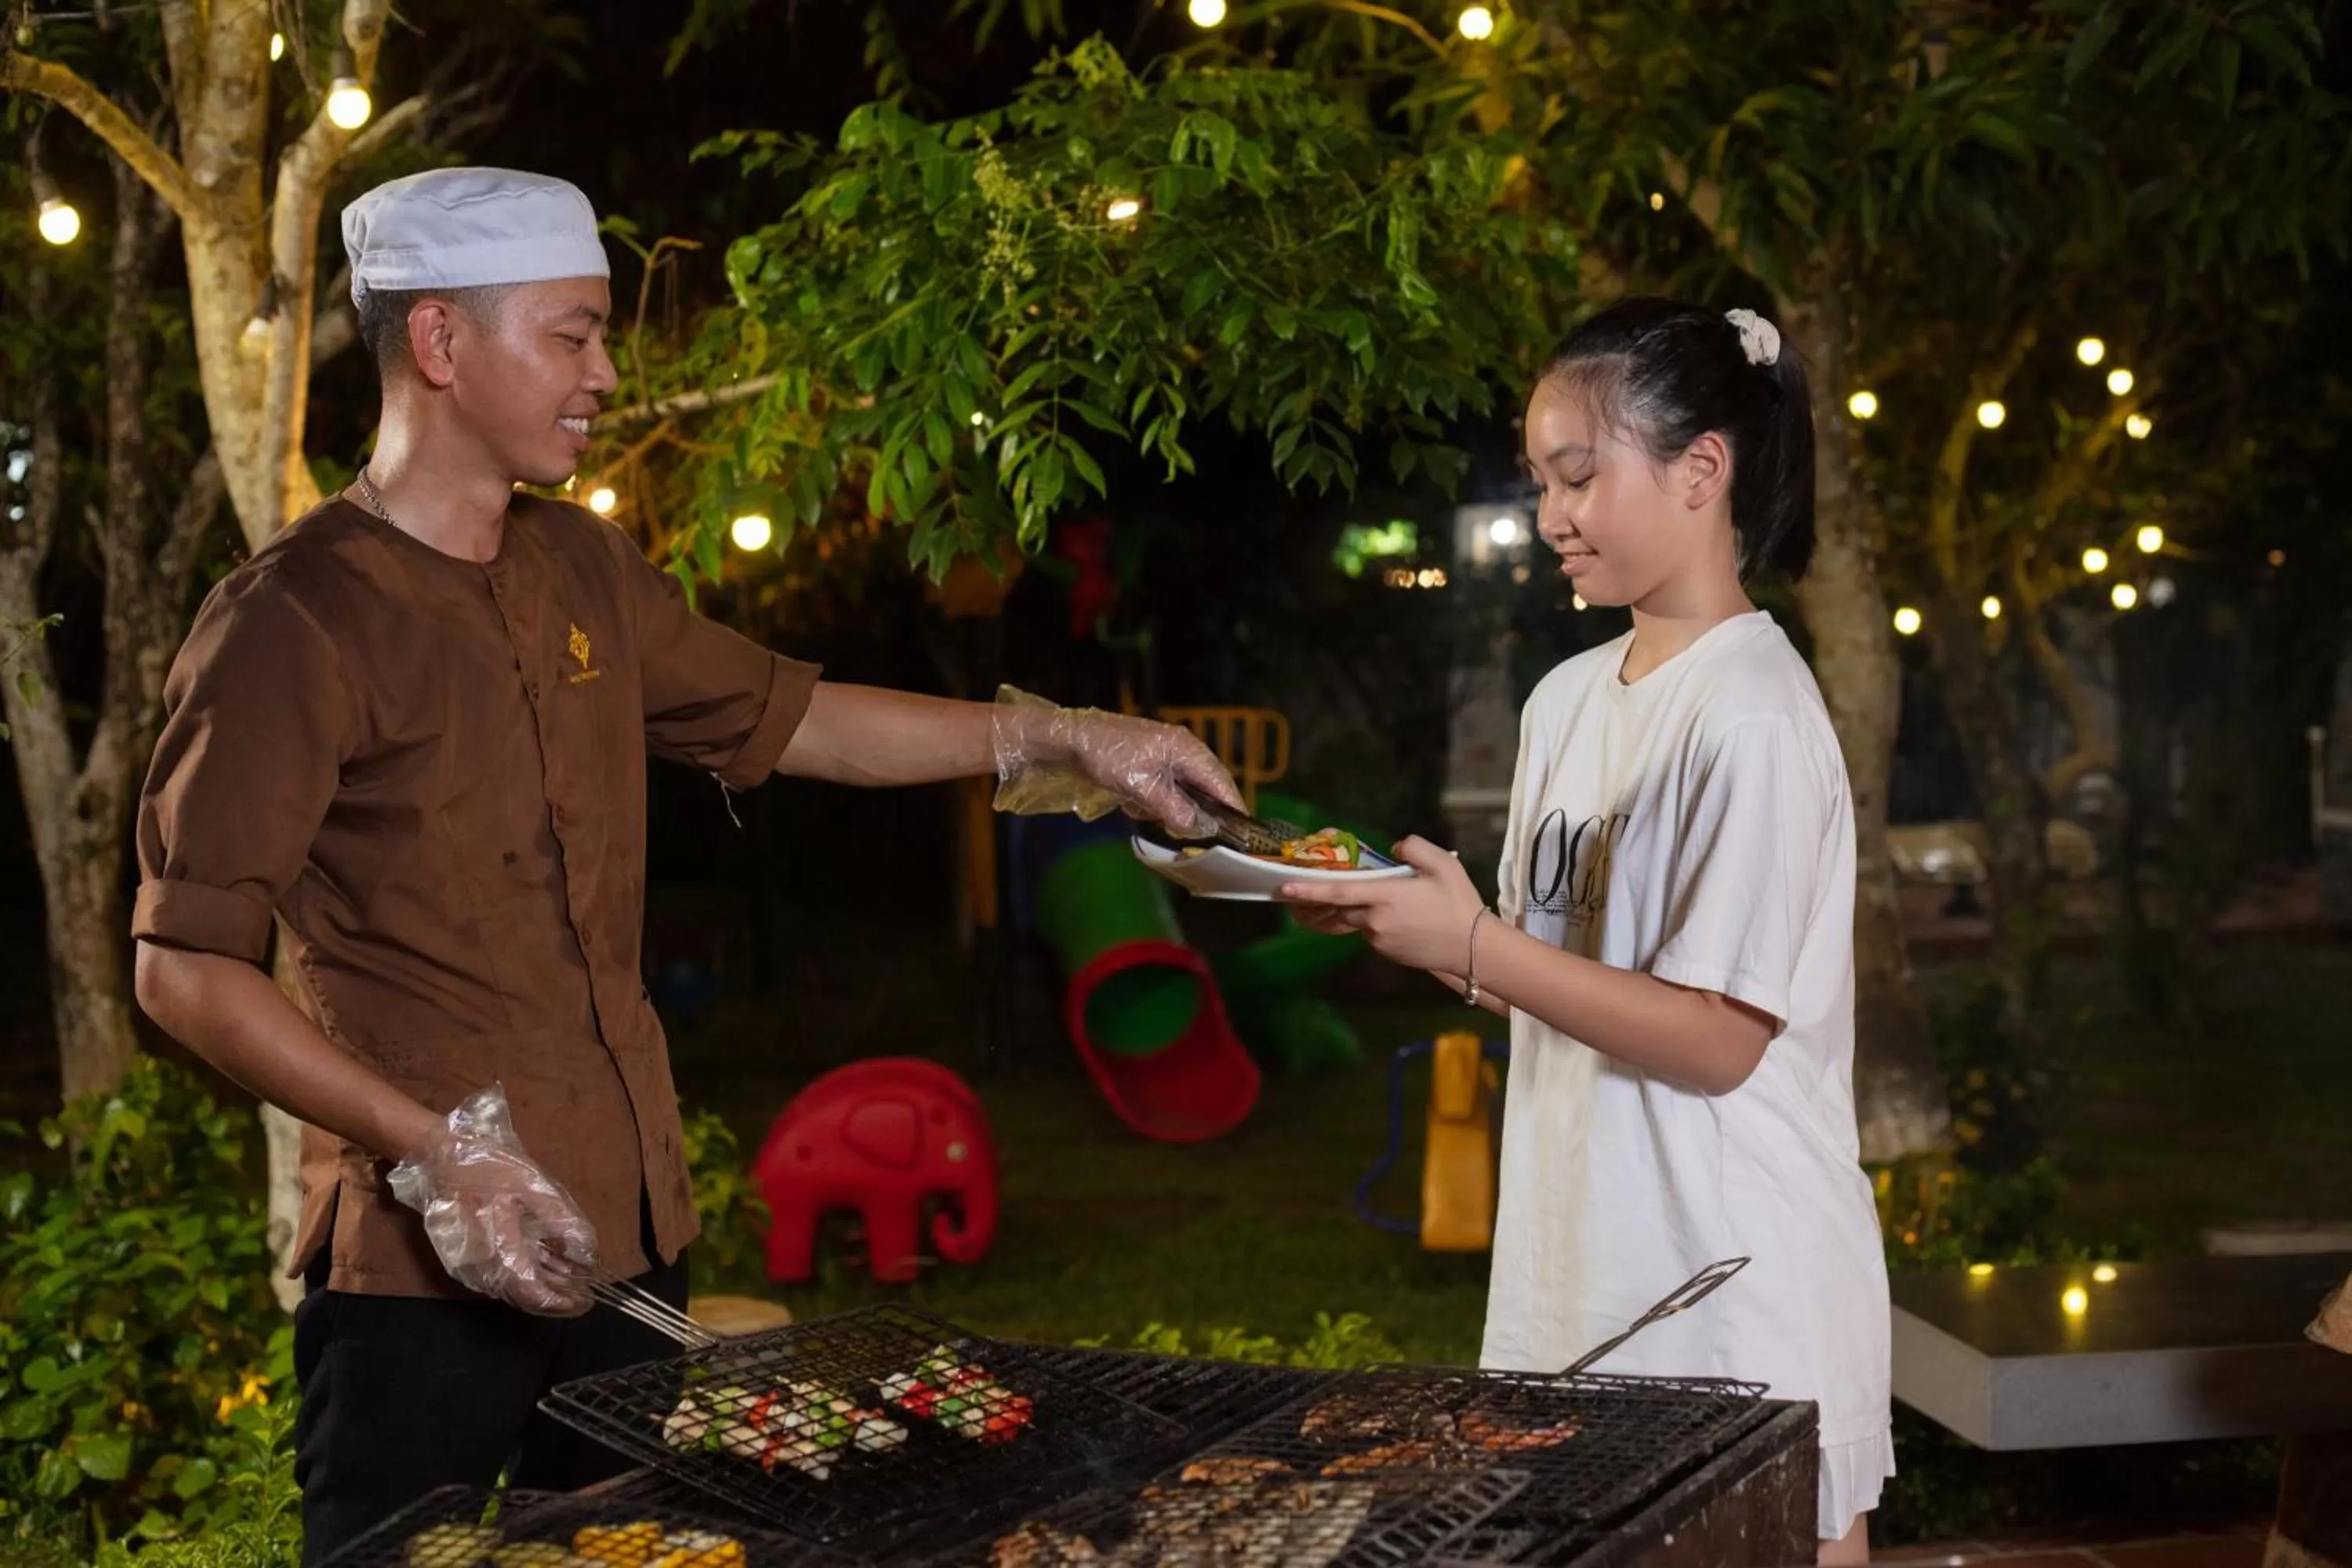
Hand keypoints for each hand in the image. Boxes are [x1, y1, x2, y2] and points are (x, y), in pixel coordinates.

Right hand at [385, 1085, 598, 1315]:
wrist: (438, 1157)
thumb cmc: (487, 1167)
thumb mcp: (533, 1186)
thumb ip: (561, 1222)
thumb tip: (585, 1252)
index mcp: (497, 1250)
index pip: (531, 1292)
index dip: (560, 1302)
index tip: (585, 1301)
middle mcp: (479, 1268)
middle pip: (522, 1294)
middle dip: (555, 1295)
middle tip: (584, 1290)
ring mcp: (467, 1265)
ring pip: (510, 1286)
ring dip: (541, 1284)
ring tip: (571, 1277)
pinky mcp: (463, 1258)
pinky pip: (498, 1275)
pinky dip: (524, 1274)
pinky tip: (544, 1263)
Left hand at [990, 686, 1241, 837]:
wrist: (1068, 738)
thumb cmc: (1106, 756)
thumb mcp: (1141, 787)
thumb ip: (1173, 809)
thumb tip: (1199, 828)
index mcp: (1185, 749)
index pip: (1220, 780)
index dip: (1233, 806)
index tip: (1243, 830)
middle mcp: (1181, 750)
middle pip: (1205, 786)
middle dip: (1201, 811)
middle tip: (1201, 835)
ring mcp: (1165, 755)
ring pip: (1183, 791)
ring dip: (1170, 808)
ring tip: (1149, 814)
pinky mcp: (1149, 763)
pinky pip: (1163, 789)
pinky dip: (1152, 802)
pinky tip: (1133, 805)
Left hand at [1276, 836, 1488, 974]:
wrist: (1474, 949)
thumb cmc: (1459, 903)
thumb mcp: (1443, 864)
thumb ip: (1414, 847)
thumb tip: (1394, 848)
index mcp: (1385, 896)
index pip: (1338, 891)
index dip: (1309, 889)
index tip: (1284, 887)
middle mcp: (1375, 921)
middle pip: (1339, 907)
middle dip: (1322, 899)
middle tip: (1305, 889)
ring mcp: (1379, 940)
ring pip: (1355, 921)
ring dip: (1354, 909)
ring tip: (1373, 899)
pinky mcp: (1386, 953)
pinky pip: (1369, 933)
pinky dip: (1371, 922)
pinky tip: (1397, 916)